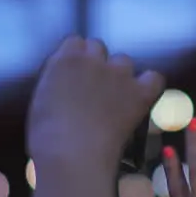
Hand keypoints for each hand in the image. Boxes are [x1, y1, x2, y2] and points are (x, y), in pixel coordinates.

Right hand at [27, 37, 164, 165]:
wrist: (72, 154)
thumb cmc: (47, 137)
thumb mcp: (41, 101)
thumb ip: (55, 83)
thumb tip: (64, 86)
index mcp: (64, 60)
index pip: (74, 42)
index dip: (76, 58)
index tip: (74, 75)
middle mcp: (93, 59)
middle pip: (98, 46)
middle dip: (96, 63)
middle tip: (92, 88)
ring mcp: (118, 74)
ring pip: (123, 61)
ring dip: (119, 74)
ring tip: (114, 98)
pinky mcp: (138, 92)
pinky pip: (153, 78)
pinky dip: (148, 86)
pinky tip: (141, 98)